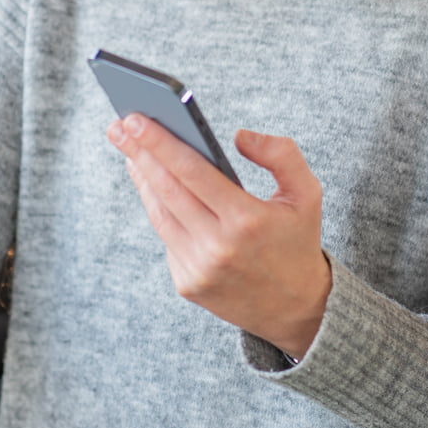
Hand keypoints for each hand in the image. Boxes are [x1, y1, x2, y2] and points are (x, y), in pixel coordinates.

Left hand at [108, 114, 332, 357]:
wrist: (296, 309)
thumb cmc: (298, 242)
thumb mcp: (307, 193)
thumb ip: (281, 155)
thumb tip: (238, 136)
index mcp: (247, 221)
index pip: (192, 171)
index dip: (160, 143)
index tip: (135, 118)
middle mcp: (218, 247)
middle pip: (167, 189)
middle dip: (140, 153)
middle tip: (119, 124)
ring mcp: (198, 269)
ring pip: (159, 214)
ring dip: (142, 179)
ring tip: (131, 151)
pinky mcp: (187, 284)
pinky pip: (167, 237)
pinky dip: (158, 208)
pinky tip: (152, 185)